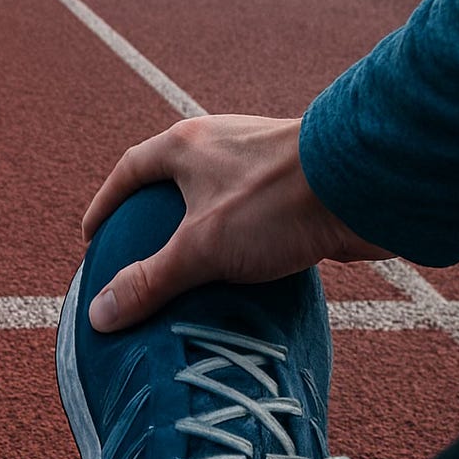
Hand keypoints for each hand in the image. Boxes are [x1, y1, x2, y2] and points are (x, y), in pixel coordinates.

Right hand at [82, 115, 388, 332]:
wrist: (366, 184)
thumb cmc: (276, 202)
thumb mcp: (200, 248)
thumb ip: (149, 281)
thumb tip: (99, 314)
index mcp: (186, 144)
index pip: (129, 171)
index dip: (106, 205)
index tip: (92, 237)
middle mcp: (221, 144)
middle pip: (173, 180)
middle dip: (153, 217)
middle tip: (140, 257)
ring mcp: (262, 161)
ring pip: (218, 197)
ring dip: (202, 229)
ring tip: (192, 272)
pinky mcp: (298, 184)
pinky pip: (255, 214)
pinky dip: (242, 241)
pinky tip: (247, 274)